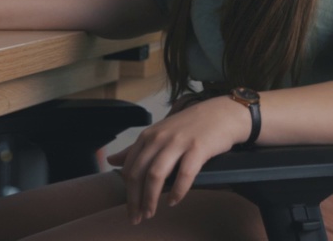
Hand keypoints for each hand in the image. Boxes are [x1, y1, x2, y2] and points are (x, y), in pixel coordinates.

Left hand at [106, 96, 249, 223]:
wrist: (222, 114)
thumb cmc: (189, 126)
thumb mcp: (158, 133)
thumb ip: (135, 149)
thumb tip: (110, 161)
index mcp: (147, 136)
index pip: (130, 167)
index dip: (127, 192)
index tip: (130, 209)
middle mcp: (159, 138)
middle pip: (138, 173)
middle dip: (135, 199)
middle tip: (136, 218)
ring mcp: (178, 142)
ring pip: (156, 175)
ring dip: (151, 198)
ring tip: (150, 213)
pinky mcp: (197, 148)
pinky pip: (184, 174)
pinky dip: (177, 191)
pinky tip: (174, 201)